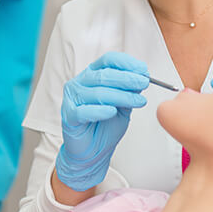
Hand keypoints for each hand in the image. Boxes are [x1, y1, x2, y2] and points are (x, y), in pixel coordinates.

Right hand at [56, 52, 149, 191]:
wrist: (92, 151)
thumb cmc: (105, 126)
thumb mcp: (123, 106)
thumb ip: (129, 92)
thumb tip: (142, 78)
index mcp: (92, 75)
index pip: (108, 60)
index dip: (127, 63)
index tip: (143, 70)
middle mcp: (80, 83)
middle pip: (104, 75)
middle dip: (127, 79)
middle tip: (143, 83)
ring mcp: (72, 98)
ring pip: (98, 93)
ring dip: (121, 96)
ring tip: (138, 102)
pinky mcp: (69, 116)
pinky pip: (85, 111)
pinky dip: (100, 111)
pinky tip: (112, 111)